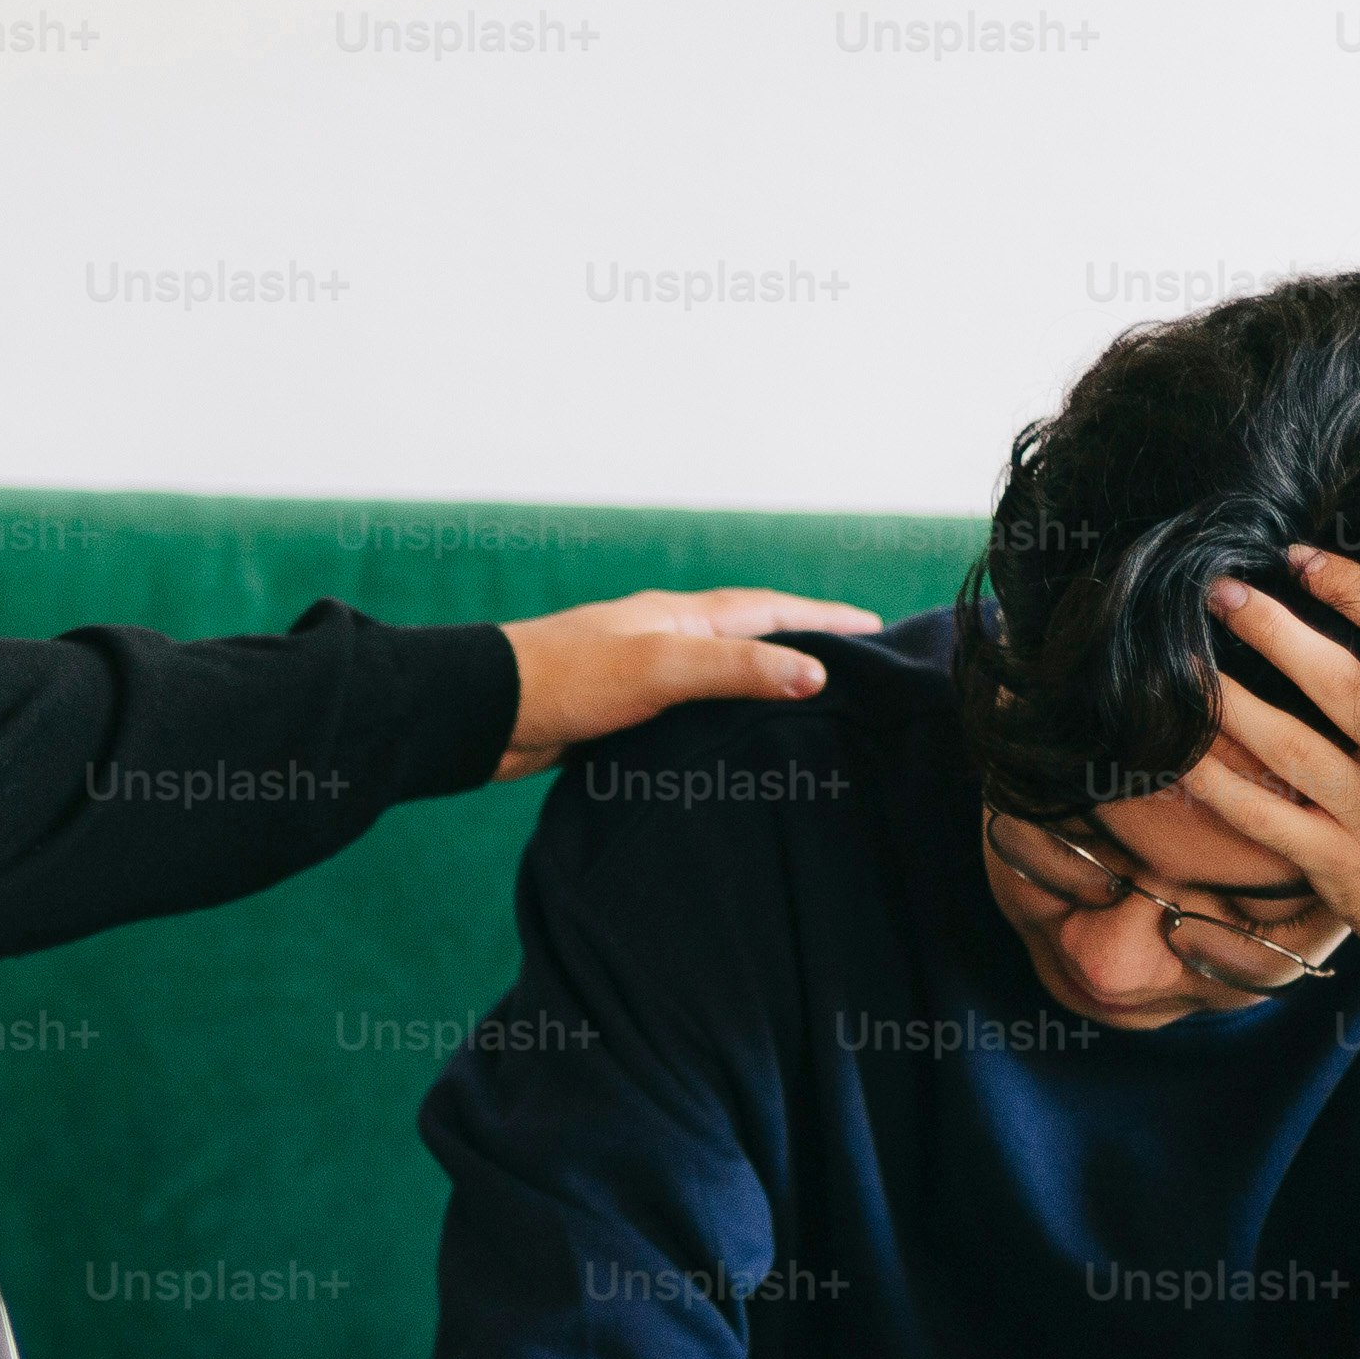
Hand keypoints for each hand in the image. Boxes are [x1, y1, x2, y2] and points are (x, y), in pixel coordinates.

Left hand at [492, 589, 879, 780]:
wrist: (482, 715)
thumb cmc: (565, 680)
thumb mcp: (660, 670)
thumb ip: (735, 669)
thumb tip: (815, 673)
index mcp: (679, 616)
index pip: (771, 610)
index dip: (825, 619)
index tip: (877, 629)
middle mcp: (665, 637)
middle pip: (751, 636)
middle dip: (804, 643)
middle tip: (857, 665)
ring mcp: (642, 674)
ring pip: (721, 675)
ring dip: (764, 682)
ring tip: (809, 706)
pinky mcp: (620, 714)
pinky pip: (692, 712)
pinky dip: (725, 720)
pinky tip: (733, 747)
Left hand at [1187, 550, 1359, 980]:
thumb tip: (1355, 605)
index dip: (1356, 594)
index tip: (1301, 557)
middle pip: (1342, 687)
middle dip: (1278, 632)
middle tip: (1223, 590)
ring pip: (1293, 748)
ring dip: (1233, 701)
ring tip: (1184, 662)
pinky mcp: (1334, 864)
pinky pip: (1264, 816)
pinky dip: (1216, 783)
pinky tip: (1178, 751)